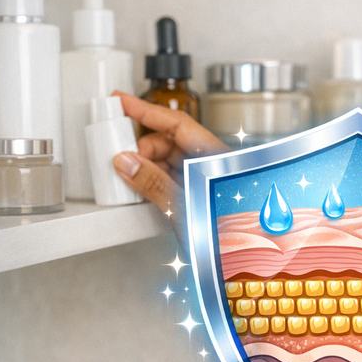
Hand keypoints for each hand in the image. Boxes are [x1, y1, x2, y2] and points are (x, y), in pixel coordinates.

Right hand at [110, 91, 227, 247]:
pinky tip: (143, 187)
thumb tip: (127, 162)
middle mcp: (212, 165)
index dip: (147, 110)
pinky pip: (173, 176)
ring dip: (148, 165)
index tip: (121, 101)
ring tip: (131, 178)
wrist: (241, 259)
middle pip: (171, 141)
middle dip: (143, 146)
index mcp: (215, 159)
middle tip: (122, 158)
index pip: (177, 123)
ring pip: (170, 160)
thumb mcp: (183, 207)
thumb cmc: (226, 235)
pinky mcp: (201, 193)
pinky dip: (155, 178)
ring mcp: (207, 179)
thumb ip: (154, 183)